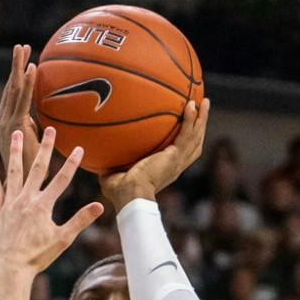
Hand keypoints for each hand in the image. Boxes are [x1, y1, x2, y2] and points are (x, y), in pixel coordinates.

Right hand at [0, 44, 40, 174]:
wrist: (23, 192)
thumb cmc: (31, 175)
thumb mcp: (34, 148)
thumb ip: (36, 133)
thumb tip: (46, 124)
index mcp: (4, 125)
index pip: (10, 96)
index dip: (16, 77)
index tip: (24, 60)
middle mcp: (1, 122)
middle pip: (9, 88)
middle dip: (15, 65)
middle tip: (21, 46)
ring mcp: (5, 124)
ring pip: (13, 90)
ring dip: (18, 67)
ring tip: (23, 49)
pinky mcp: (14, 127)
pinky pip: (22, 101)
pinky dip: (26, 83)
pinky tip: (32, 69)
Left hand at [0, 127, 102, 277]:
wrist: (11, 269)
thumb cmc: (38, 256)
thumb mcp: (62, 239)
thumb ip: (80, 220)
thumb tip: (99, 206)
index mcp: (43, 206)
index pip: (61, 180)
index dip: (71, 163)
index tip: (78, 148)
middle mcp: (26, 200)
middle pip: (37, 168)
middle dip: (44, 147)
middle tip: (49, 129)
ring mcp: (10, 203)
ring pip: (13, 172)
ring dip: (15, 151)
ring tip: (16, 133)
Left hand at [99, 98, 209, 212]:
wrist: (130, 197)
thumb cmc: (120, 192)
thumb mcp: (114, 174)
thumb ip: (110, 163)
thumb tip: (94, 155)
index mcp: (166, 170)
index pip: (182, 153)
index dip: (187, 140)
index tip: (188, 126)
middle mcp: (176, 166)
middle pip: (195, 142)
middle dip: (200, 125)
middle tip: (202, 107)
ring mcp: (177, 161)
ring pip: (195, 136)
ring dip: (201, 119)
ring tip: (205, 101)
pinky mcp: (175, 156)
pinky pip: (186, 134)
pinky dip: (190, 120)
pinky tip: (190, 104)